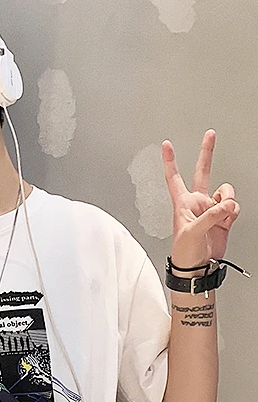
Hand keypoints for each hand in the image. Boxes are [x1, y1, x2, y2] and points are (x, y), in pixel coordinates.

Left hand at [162, 130, 239, 268]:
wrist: (197, 267)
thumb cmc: (184, 252)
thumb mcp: (192, 232)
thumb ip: (211, 216)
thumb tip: (227, 205)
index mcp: (182, 204)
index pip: (174, 177)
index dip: (171, 161)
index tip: (166, 145)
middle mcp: (197, 203)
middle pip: (202, 172)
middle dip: (206, 153)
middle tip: (210, 135)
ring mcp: (211, 209)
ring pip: (226, 192)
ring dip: (228, 200)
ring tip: (222, 215)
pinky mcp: (223, 218)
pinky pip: (234, 206)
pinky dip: (233, 212)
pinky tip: (226, 221)